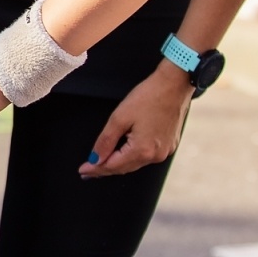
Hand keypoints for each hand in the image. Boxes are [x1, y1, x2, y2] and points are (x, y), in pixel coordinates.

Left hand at [78, 65, 192, 176]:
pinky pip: (146, 156)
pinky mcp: (170, 144)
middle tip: (88, 171)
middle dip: (105, 169)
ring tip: (101, 164)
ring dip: (118, 164)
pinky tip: (123, 154)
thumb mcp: (119, 118)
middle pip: (124, 168)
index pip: (112, 166)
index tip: (83, 171)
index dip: (95, 169)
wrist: (175, 85)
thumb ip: (105, 141)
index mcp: (142, 150)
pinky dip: (132, 157)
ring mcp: (165, 151)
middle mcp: (155, 155)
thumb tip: (95, 159)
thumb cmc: (148, 97)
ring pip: (135, 163)